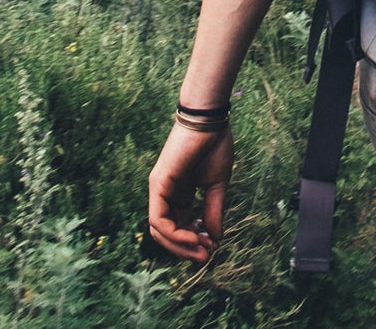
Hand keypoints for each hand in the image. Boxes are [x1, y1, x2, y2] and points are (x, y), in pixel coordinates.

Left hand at [147, 123, 232, 262]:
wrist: (209, 120)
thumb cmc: (214, 145)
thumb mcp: (217, 185)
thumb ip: (213, 211)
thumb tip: (215, 238)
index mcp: (178, 194)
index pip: (178, 226)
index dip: (194, 241)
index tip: (213, 247)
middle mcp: (164, 194)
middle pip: (165, 233)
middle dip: (185, 248)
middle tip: (206, 256)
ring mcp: (158, 189)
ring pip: (159, 230)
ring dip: (180, 245)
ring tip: (202, 249)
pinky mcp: (158, 184)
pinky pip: (159, 219)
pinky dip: (175, 233)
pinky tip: (194, 235)